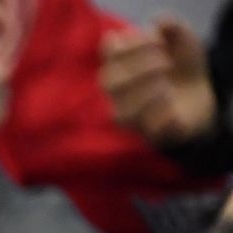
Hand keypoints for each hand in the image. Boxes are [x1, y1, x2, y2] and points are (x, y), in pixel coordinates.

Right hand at [101, 18, 218, 147]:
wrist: (198, 97)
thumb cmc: (181, 67)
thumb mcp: (181, 41)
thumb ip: (171, 28)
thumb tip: (158, 24)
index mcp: (121, 64)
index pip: (109, 53)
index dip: (131, 45)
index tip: (159, 41)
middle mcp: (118, 92)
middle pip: (108, 83)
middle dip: (138, 70)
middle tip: (166, 63)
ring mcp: (131, 115)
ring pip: (120, 113)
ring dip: (145, 96)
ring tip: (167, 89)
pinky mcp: (148, 134)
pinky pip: (146, 132)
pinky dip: (161, 118)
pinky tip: (173, 109)